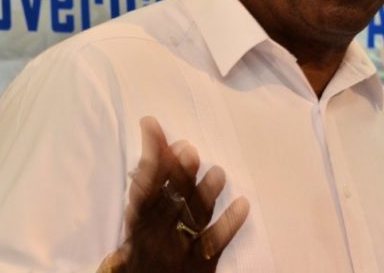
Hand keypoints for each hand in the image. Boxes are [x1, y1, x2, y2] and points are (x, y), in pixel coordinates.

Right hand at [98, 117, 249, 271]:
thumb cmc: (147, 240)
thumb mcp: (142, 212)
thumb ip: (151, 179)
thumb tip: (161, 138)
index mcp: (140, 220)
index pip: (144, 183)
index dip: (149, 155)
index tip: (152, 125)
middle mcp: (157, 234)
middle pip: (170, 200)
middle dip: (179, 175)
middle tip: (189, 150)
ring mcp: (180, 249)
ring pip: (193, 220)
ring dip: (205, 195)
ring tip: (218, 173)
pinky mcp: (201, 263)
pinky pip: (216, 243)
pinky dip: (230, 224)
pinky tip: (243, 204)